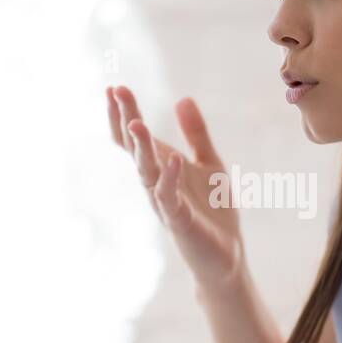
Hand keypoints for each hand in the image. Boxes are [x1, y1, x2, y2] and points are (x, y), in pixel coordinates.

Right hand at [106, 85, 243, 290]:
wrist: (227, 255)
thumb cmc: (214, 211)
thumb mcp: (209, 163)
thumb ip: (196, 134)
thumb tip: (182, 98)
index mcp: (161, 167)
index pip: (134, 139)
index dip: (123, 114)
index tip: (114, 87)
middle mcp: (156, 183)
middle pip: (134, 148)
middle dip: (125, 120)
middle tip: (116, 91)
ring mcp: (164, 202)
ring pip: (145, 171)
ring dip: (140, 147)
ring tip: (136, 122)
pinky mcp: (179, 221)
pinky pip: (168, 197)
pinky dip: (169, 178)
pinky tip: (173, 159)